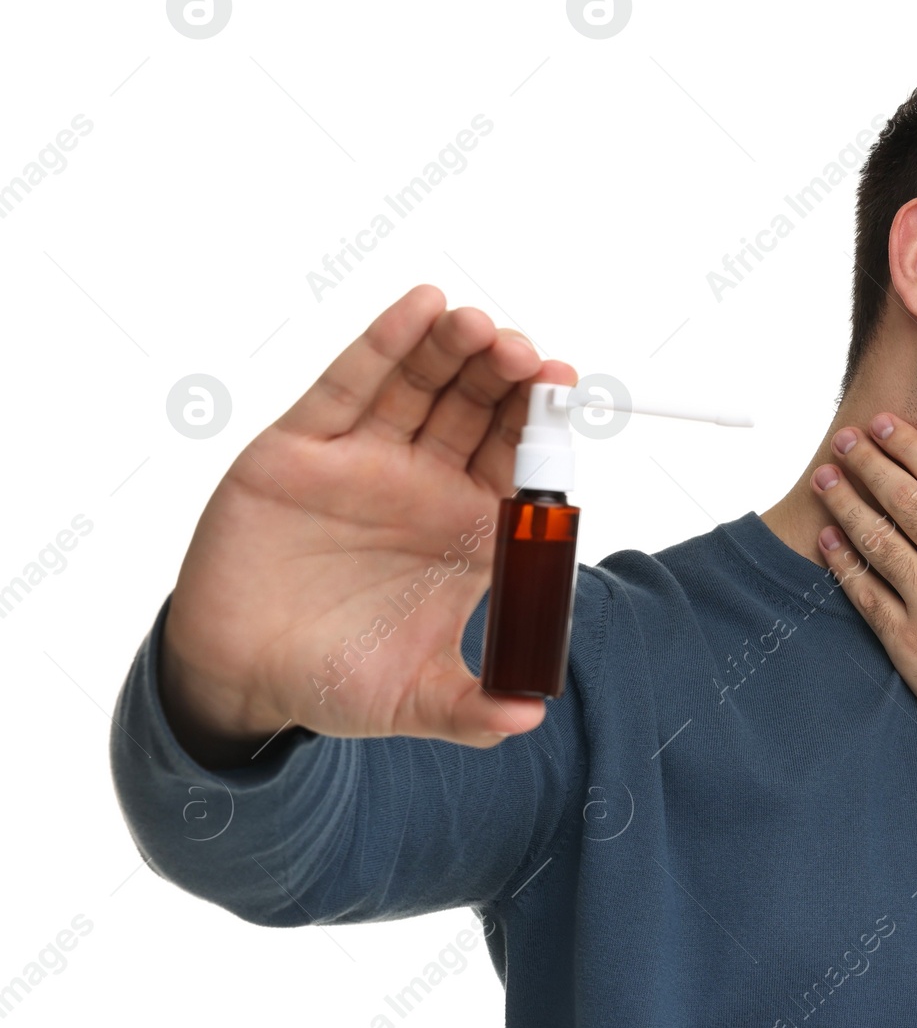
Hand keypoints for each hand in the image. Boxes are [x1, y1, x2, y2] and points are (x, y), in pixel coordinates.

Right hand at [159, 284, 577, 765]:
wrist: (239, 678)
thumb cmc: (335, 680)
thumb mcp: (413, 699)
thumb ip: (471, 710)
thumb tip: (528, 718)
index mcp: (466, 532)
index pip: (517, 463)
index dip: (542, 428)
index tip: (565, 396)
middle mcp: (423, 485)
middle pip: (477, 409)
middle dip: (504, 376)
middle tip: (525, 353)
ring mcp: (366, 460)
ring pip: (421, 385)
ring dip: (452, 348)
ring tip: (478, 324)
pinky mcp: (304, 447)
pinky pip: (350, 385)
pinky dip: (384, 344)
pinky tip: (420, 309)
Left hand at [810, 411, 916, 761]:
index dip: (908, 446)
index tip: (883, 425)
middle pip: (905, 498)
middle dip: (869, 462)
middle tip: (845, 441)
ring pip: (877, 539)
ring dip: (845, 503)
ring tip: (824, 480)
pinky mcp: (909, 645)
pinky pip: (865, 593)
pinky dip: (842, 562)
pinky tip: (826, 540)